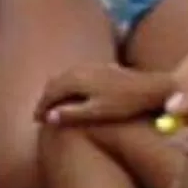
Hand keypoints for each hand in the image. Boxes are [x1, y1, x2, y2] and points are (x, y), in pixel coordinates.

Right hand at [36, 62, 170, 129]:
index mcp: (76, 79)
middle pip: (54, 83)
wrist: (150, 87)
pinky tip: (72, 96)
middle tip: (40, 116)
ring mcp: (91, 66)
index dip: (41, 108)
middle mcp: (80, 69)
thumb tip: (49, 118)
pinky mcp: (101, 67)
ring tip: (53, 108)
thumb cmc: (125, 103)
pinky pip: (75, 76)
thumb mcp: (98, 112)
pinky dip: (67, 87)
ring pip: (64, 78)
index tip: (37, 121)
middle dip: (46, 99)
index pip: (50, 93)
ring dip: (55, 92)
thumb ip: (72, 114)